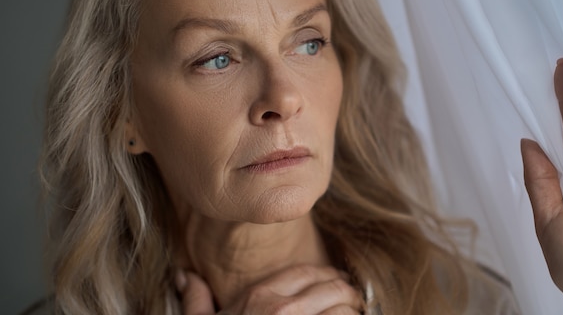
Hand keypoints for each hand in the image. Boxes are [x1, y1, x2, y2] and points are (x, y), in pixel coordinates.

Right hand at [176, 265, 363, 314]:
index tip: (336, 280)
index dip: (326, 275)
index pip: (306, 272)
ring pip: (345, 309)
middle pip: (332, 287)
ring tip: (357, 314)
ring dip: (354, 312)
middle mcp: (283, 310)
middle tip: (354, 298)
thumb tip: (185, 276)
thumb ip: (195, 303)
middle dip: (348, 291)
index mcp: (258, 297)